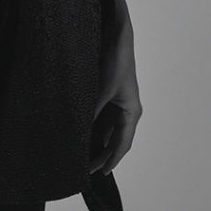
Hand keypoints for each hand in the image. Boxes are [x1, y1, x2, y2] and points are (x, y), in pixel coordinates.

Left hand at [89, 24, 142, 175]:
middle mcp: (126, 110)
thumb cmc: (116, 60)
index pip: (122, 144)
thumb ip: (91, 111)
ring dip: (94, 140)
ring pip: (105, 129)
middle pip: (114, 139)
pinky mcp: (107, 95)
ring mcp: (117, 103)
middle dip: (101, 154)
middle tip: (85, 169)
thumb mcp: (101, 89)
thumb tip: (78, 131)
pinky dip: (90, 125)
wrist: (116, 36)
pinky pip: (99, 116)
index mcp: (131, 112)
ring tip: (79, 154)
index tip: (101, 173)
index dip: (111, 160)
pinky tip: (79, 132)